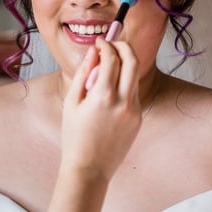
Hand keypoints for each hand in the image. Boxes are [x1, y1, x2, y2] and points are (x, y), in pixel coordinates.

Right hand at [59, 37, 140, 182]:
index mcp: (103, 96)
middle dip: (124, 47)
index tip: (99, 42)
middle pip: (133, 61)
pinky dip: (124, 85)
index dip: (106, 45)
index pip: (112, 58)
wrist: (89, 168)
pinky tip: (110, 92)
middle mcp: (123, 101)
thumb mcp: (72, 103)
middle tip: (113, 43)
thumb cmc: (74, 137)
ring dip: (124, 66)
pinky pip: (133, 93)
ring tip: (108, 69)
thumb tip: (93, 52)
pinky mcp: (138, 119)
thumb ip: (84, 74)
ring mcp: (134, 111)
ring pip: (134, 77)